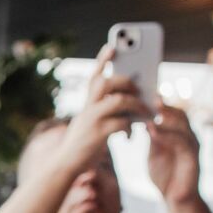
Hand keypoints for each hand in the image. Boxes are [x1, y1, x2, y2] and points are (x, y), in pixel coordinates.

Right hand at [55, 43, 149, 171]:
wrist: (65, 165)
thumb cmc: (82, 145)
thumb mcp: (89, 124)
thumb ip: (106, 112)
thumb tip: (132, 104)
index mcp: (86, 105)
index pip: (93, 76)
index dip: (102, 60)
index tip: (112, 46)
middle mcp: (87, 108)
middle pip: (108, 82)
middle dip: (128, 82)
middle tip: (139, 89)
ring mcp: (92, 120)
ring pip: (119, 100)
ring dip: (138, 104)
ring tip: (147, 112)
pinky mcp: (99, 134)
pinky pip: (122, 122)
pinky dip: (131, 127)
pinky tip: (131, 135)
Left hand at [146, 102, 201, 205]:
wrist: (175, 200)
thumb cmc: (165, 176)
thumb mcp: (155, 153)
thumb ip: (153, 138)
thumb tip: (145, 119)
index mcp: (180, 134)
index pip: (173, 113)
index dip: (162, 104)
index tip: (147, 95)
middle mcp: (189, 137)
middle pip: (180, 115)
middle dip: (166, 106)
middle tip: (150, 98)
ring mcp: (193, 146)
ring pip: (182, 126)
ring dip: (167, 118)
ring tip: (151, 112)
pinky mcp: (193, 159)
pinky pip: (181, 142)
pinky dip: (167, 135)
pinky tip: (154, 132)